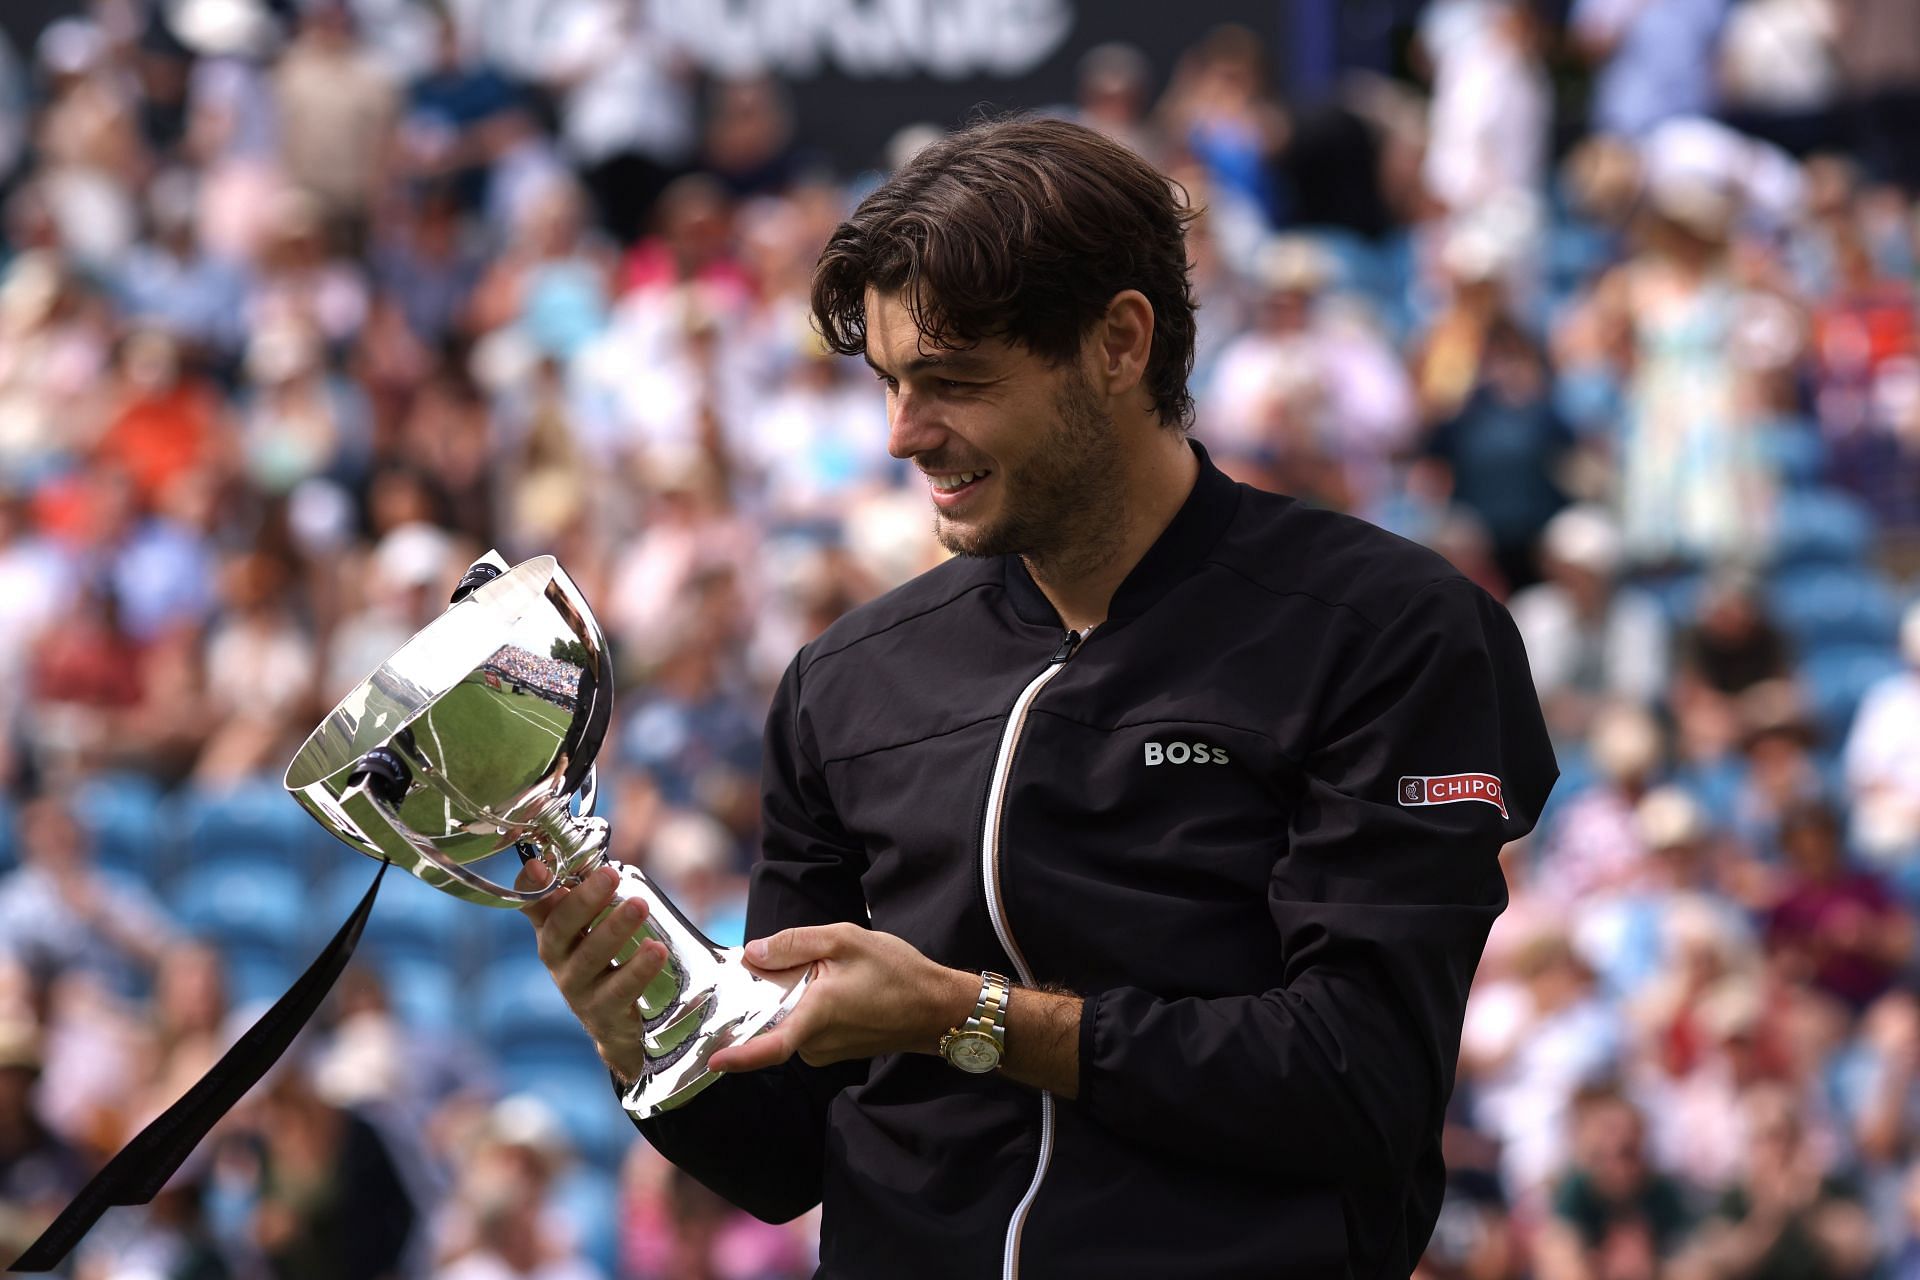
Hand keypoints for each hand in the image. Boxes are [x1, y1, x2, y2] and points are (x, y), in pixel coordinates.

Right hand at [517, 860, 669, 1084]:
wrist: (614, 1023)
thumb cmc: (603, 961)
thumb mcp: (590, 928)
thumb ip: (591, 896)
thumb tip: (605, 860)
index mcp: (552, 931)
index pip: (531, 906)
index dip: (529, 886)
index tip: (538, 865)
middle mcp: (557, 958)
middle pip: (560, 928)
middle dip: (584, 900)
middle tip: (610, 875)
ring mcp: (577, 988)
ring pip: (589, 958)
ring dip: (614, 929)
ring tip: (639, 905)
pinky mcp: (603, 1012)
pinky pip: (619, 991)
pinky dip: (637, 970)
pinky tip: (656, 950)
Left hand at [706, 924, 974, 1073]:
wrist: (938, 1007)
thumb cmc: (898, 973)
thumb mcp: (845, 941)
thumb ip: (795, 943)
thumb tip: (753, 953)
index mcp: (815, 1016)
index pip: (768, 1047)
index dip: (738, 1057)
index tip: (712, 1061)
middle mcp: (817, 1042)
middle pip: (773, 1019)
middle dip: (770, 992)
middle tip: (788, 961)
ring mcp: (827, 1050)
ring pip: (791, 1020)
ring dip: (794, 995)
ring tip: (827, 970)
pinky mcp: (837, 1050)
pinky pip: (808, 1026)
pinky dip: (809, 1004)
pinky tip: (833, 984)